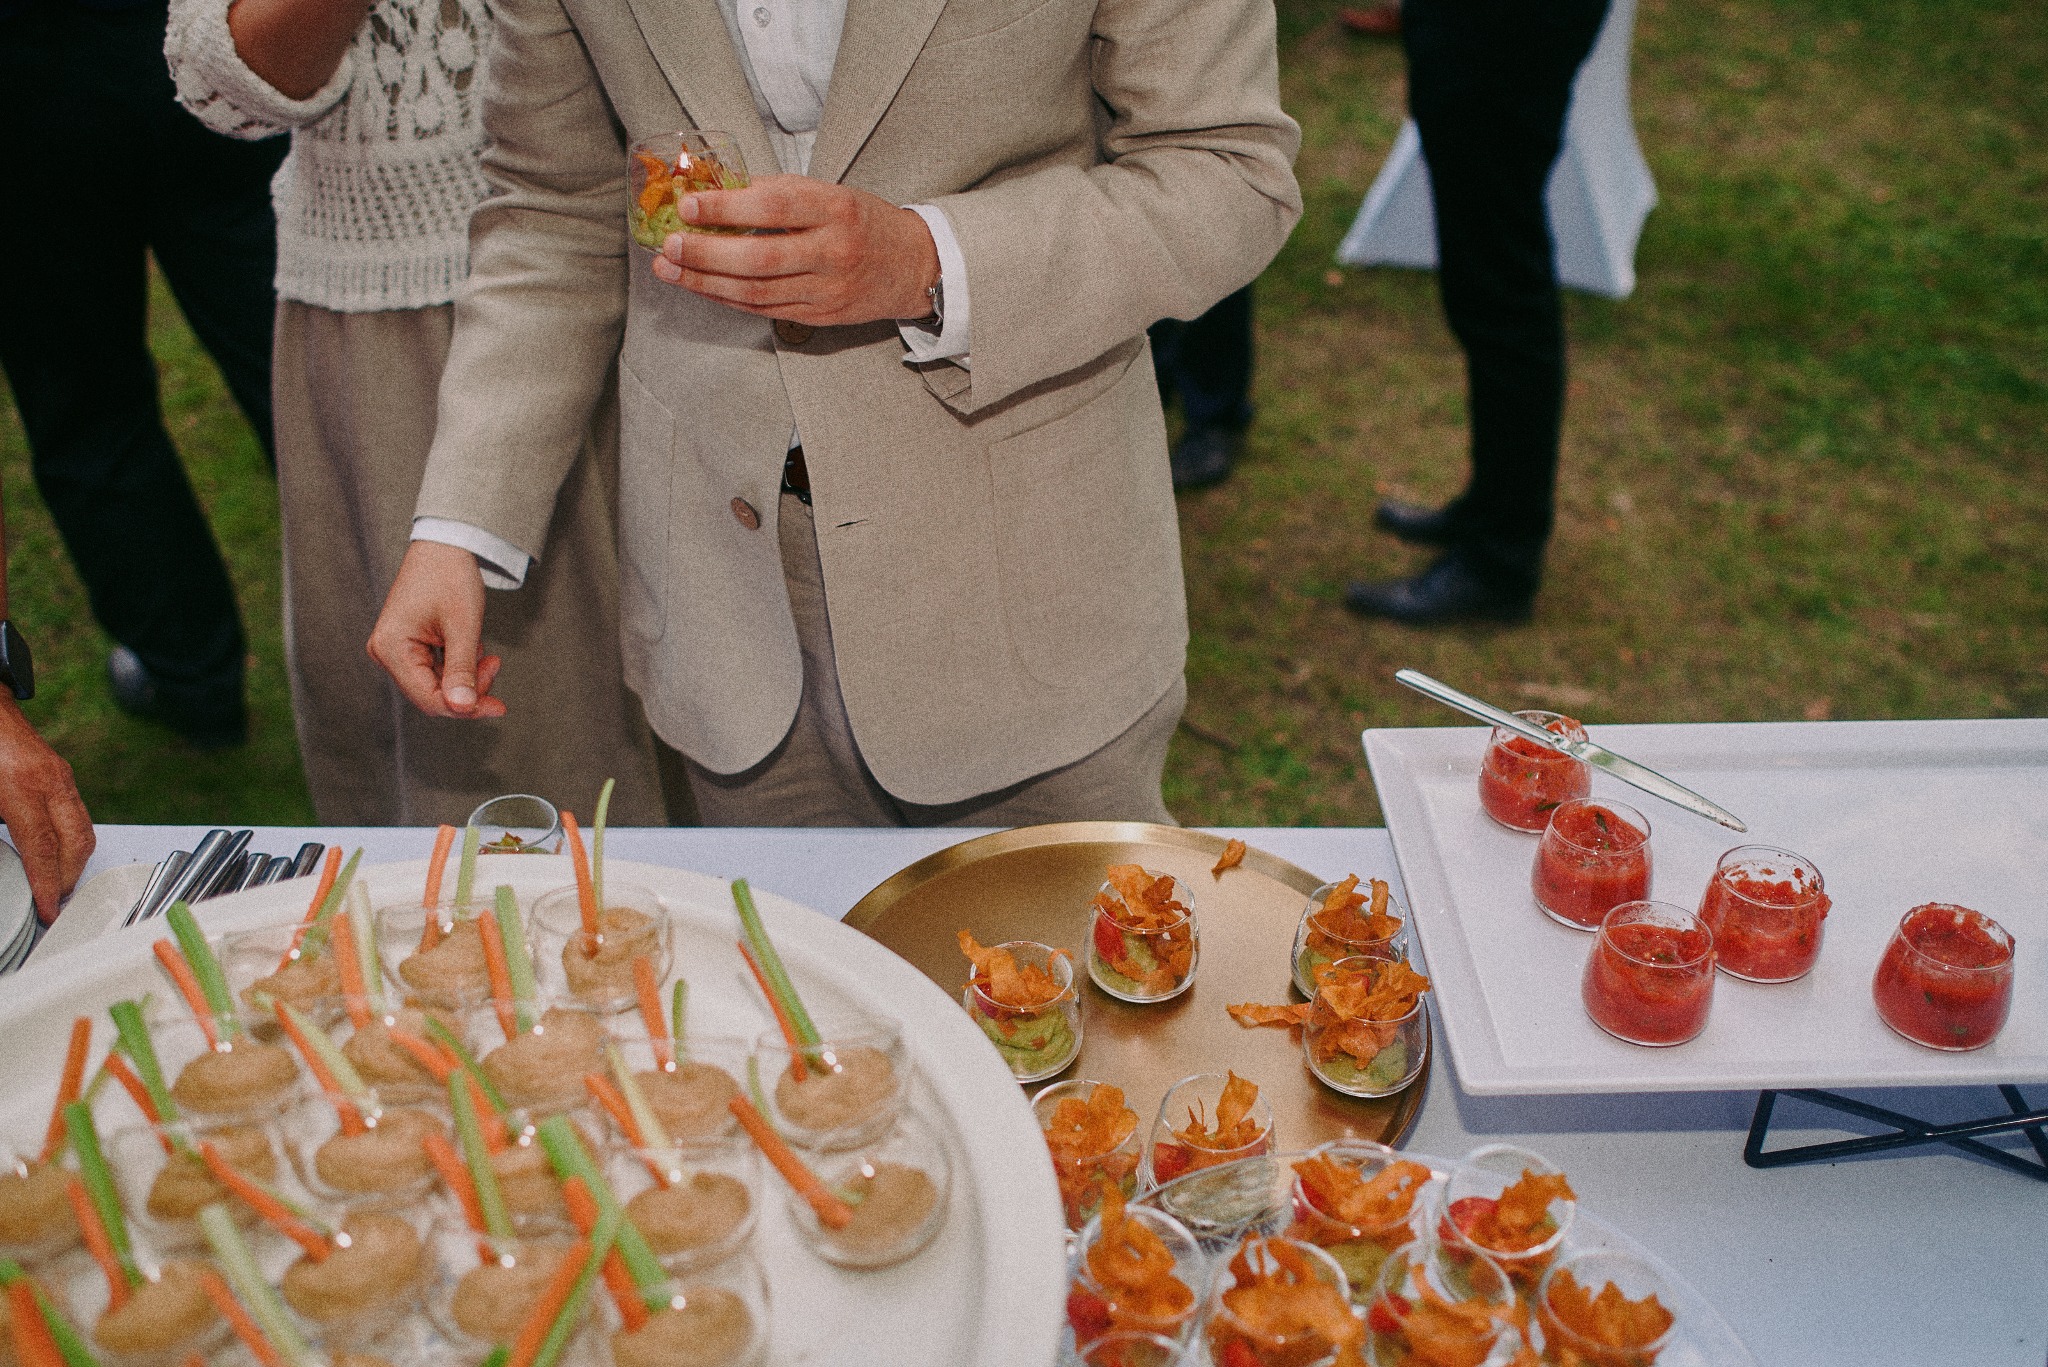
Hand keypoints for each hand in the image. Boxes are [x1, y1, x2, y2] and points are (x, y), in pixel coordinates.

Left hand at [0, 698, 94, 924]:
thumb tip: (3, 856)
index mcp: (21, 788)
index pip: (42, 849)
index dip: (46, 883)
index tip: (46, 909)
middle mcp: (49, 784)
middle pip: (74, 844)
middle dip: (66, 878)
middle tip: (53, 903)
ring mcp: (60, 778)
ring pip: (82, 831)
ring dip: (73, 862)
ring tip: (57, 884)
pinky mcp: (62, 775)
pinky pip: (78, 816)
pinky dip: (72, 841)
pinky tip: (57, 852)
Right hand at [367, 541, 506, 718]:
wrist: (445, 545)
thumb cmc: (451, 577)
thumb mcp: (463, 626)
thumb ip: (462, 669)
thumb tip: (463, 708)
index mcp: (391, 648)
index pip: (428, 699)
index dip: (465, 708)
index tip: (499, 707)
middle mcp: (386, 653)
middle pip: (432, 695)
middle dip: (469, 690)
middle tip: (495, 665)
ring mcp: (395, 651)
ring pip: (437, 686)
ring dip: (467, 676)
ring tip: (485, 650)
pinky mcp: (407, 648)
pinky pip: (436, 671)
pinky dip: (460, 666)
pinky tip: (473, 647)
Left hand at [652, 175, 939, 325]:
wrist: (914, 265)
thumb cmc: (864, 221)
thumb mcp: (830, 192)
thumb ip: (778, 192)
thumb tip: (716, 191)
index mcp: (836, 209)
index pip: (775, 207)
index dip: (727, 209)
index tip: (689, 206)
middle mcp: (833, 252)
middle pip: (760, 259)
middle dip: (706, 254)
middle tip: (669, 245)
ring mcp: (827, 290)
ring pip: (756, 292)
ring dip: (706, 282)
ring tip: (669, 269)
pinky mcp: (822, 315)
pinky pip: (765, 310)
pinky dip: (727, 299)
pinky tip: (701, 287)